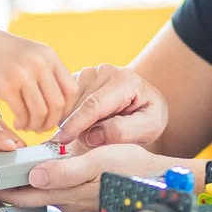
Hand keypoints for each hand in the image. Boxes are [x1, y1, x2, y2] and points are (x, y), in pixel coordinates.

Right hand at [0, 24, 76, 131]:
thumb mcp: (28, 50)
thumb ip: (44, 69)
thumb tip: (60, 97)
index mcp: (48, 54)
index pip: (71, 90)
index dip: (67, 109)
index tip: (56, 117)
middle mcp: (40, 63)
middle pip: (59, 105)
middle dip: (52, 122)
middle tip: (41, 127)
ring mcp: (23, 74)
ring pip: (42, 113)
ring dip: (36, 126)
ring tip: (27, 126)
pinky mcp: (6, 85)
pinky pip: (23, 114)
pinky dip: (22, 123)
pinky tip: (17, 122)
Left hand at [0, 144, 176, 211]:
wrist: (154, 178)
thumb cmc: (129, 168)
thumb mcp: (98, 162)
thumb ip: (66, 171)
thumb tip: (34, 176)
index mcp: (64, 193)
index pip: (20, 193)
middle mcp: (62, 201)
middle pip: (19, 196)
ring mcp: (69, 199)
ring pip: (30, 194)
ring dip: (5, 187)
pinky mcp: (76, 193)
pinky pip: (44, 190)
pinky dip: (26, 184)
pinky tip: (19, 176)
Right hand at [53, 64, 167, 148]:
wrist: (145, 101)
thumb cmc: (148, 116)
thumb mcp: (149, 127)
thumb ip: (123, 131)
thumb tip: (92, 136)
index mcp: (124, 81)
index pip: (93, 105)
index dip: (76, 124)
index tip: (61, 140)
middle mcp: (103, 71)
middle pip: (78, 108)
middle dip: (82, 130)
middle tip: (102, 138)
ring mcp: (88, 72)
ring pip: (68, 106)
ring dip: (76, 124)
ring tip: (99, 127)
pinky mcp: (77, 78)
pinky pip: (64, 102)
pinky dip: (70, 117)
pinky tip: (86, 121)